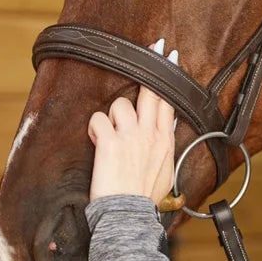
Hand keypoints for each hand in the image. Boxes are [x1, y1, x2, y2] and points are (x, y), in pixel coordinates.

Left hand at [87, 42, 177, 204]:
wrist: (129, 215)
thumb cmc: (143, 195)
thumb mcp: (164, 170)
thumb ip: (162, 146)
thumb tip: (163, 129)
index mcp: (165, 141)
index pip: (168, 101)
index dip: (167, 76)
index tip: (168, 56)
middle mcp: (150, 134)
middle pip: (150, 92)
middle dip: (149, 66)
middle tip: (151, 46)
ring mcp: (130, 136)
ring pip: (119, 105)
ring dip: (110, 116)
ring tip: (107, 134)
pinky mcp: (109, 142)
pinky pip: (98, 119)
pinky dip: (94, 129)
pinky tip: (96, 142)